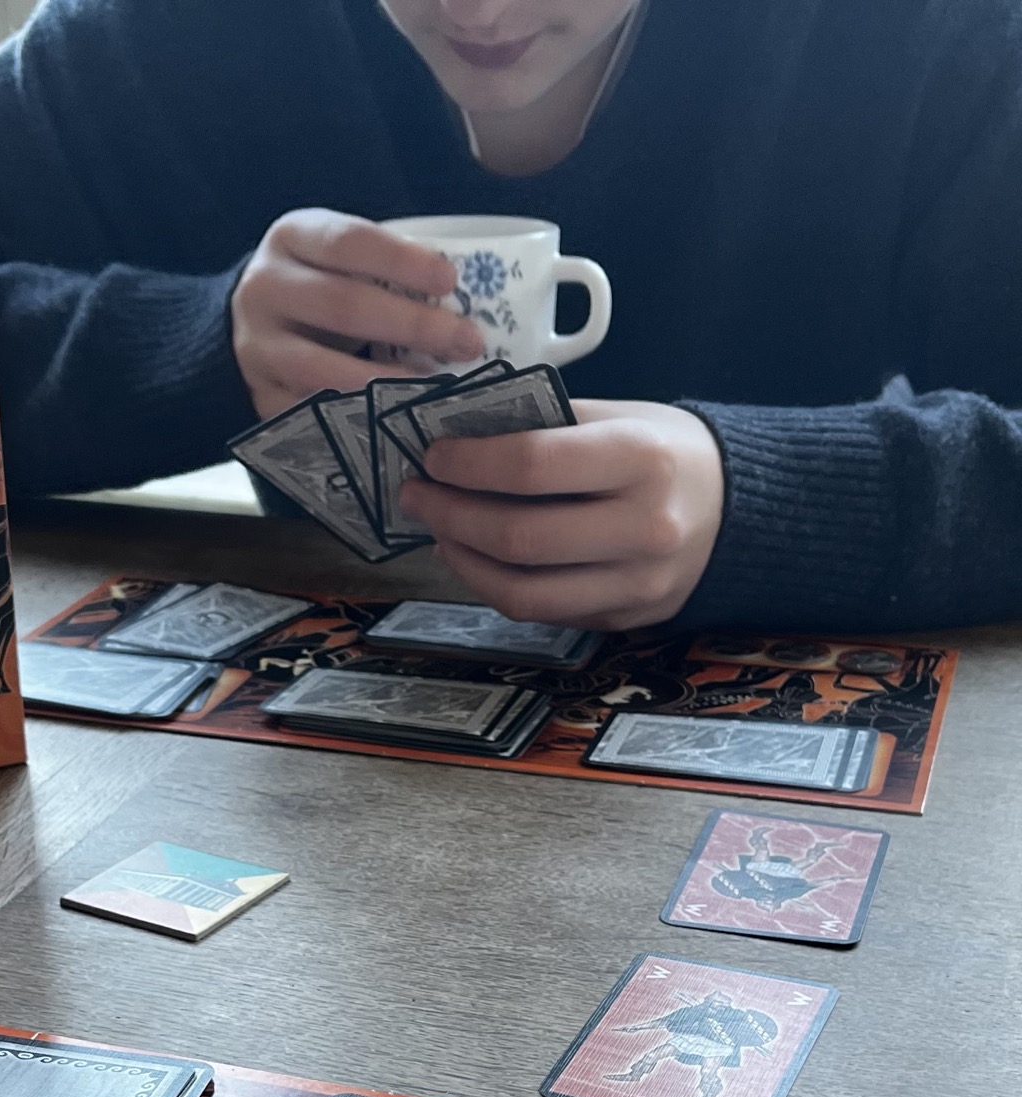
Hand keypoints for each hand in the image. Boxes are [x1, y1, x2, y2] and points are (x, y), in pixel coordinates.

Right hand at [230, 209, 486, 421]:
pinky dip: (357, 417)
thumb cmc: (318, 282)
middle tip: (465, 342)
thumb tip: (458, 300)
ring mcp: (256, 348)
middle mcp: (264, 290)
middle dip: (412, 325)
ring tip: (436, 386)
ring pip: (322, 369)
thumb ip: (382, 266)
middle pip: (342, 306)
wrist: (249, 323)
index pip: (349, 243)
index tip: (450, 280)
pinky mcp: (259, 396)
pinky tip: (395, 415)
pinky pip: (310, 413)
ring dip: (387, 382)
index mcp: (291, 237)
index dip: (402, 261)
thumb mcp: (338, 255)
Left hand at [401, 400, 725, 630]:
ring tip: (438, 528)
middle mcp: (644, 528)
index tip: (432, 455)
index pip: (531, 466)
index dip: (468, 464)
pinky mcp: (624, 619)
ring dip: (462, 559)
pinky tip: (472, 555)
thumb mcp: (621, 418)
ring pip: (521, 592)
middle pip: (518, 537)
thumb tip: (457, 439)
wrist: (740, 510)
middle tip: (417, 494)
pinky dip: (493, 584)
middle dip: (450, 515)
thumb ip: (547, 428)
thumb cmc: (665, 453)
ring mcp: (637, 584)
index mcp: (643, 460)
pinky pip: (540, 611)